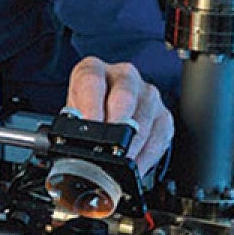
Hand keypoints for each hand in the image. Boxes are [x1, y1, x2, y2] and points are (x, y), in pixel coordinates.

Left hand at [65, 56, 173, 175]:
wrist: (104, 114)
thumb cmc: (86, 112)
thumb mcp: (72, 114)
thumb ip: (72, 124)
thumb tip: (71, 143)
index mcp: (93, 70)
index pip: (92, 81)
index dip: (90, 105)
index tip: (88, 125)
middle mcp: (123, 76)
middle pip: (124, 96)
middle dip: (116, 126)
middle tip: (108, 148)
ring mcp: (146, 93)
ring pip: (144, 117)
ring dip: (132, 144)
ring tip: (119, 162)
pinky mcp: (163, 114)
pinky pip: (159, 135)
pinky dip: (147, 154)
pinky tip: (135, 165)